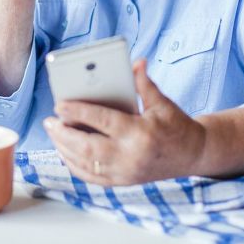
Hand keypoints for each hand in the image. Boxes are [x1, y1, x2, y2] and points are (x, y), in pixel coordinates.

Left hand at [43, 59, 204, 185]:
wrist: (193, 155)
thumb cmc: (176, 125)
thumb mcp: (162, 102)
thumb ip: (144, 83)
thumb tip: (136, 62)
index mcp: (141, 134)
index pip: (103, 122)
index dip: (78, 113)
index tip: (59, 105)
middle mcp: (131, 157)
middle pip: (87, 148)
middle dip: (64, 134)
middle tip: (49, 121)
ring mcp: (126, 173)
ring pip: (86, 164)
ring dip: (64, 148)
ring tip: (53, 132)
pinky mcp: (123, 181)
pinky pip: (91, 176)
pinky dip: (74, 164)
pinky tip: (65, 150)